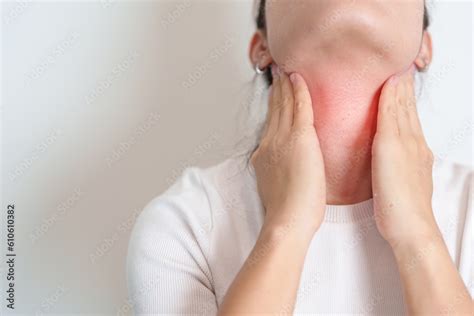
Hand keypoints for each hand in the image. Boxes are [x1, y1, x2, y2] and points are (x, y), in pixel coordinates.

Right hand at [251, 66, 325, 236]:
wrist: (287, 220)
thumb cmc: (287, 212)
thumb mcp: (275, 185)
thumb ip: (277, 169)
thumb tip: (283, 166)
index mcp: (265, 153)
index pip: (270, 122)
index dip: (272, 104)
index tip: (275, 92)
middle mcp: (270, 142)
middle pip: (274, 109)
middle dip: (276, 89)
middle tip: (278, 71)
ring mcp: (283, 138)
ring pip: (284, 103)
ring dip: (285, 84)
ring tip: (286, 68)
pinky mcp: (300, 138)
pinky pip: (300, 107)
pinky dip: (298, 90)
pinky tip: (298, 77)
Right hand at [372, 66, 439, 249]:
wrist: (407, 225)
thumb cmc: (396, 192)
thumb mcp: (389, 145)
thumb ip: (391, 114)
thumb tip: (395, 82)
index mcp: (408, 134)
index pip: (403, 100)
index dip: (398, 82)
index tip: (396, 63)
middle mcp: (413, 143)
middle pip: (406, 110)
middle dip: (401, 91)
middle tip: (396, 72)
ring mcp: (411, 158)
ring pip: (405, 125)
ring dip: (399, 107)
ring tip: (393, 94)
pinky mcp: (405, 172)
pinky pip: (402, 142)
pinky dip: (397, 128)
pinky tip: (391, 131)